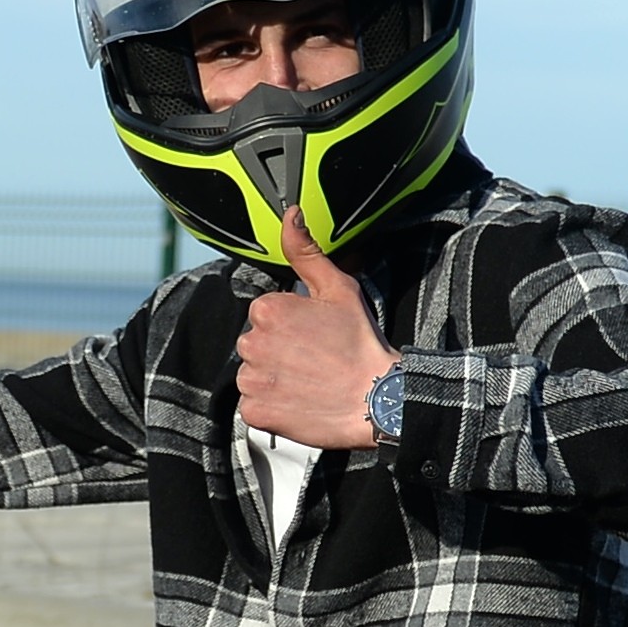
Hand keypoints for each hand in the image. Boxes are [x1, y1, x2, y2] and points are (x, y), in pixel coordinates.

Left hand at [234, 209, 397, 449]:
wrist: (375, 400)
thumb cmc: (360, 344)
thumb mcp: (338, 288)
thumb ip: (306, 252)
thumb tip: (290, 215)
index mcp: (268, 309)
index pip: (264, 313)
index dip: (290, 324)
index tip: (313, 335)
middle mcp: (253, 342)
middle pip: (255, 343)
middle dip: (278, 349)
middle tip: (313, 359)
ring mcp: (252, 379)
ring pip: (253, 373)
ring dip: (273, 377)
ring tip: (307, 381)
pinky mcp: (254, 411)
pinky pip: (253, 404)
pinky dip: (272, 405)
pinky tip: (299, 400)